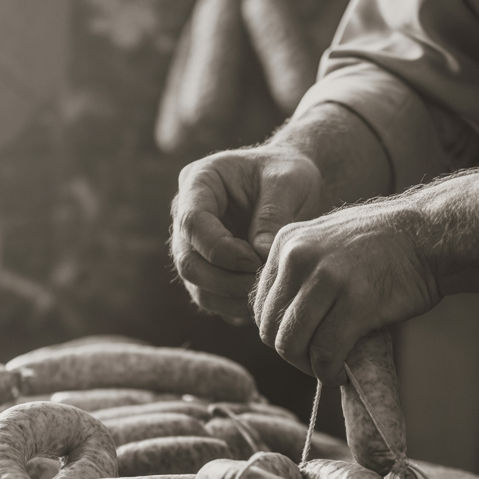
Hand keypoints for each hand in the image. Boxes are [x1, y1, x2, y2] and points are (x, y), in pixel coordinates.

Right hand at [170, 145, 326, 321]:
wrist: (291, 182)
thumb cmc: (287, 171)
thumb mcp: (288, 180)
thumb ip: (273, 215)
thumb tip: (260, 257)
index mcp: (199, 182)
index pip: (192, 223)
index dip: (221, 249)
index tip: (256, 260)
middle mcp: (187, 216)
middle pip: (188, 262)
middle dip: (226, 280)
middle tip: (263, 283)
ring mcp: (194, 247)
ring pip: (197, 287)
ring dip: (231, 299)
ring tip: (267, 294)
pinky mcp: (209, 270)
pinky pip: (213, 298)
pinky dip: (236, 306)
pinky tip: (264, 299)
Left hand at [251, 199, 440, 385]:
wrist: (430, 236)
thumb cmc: (384, 247)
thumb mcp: (326, 244)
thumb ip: (298, 276)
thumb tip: (280, 325)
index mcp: (286, 242)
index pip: (259, 305)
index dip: (278, 333)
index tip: (303, 341)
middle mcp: (298, 257)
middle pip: (270, 328)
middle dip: (290, 354)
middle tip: (315, 360)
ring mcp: (326, 278)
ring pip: (291, 344)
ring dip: (308, 367)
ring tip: (328, 368)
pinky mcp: (355, 302)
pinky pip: (325, 352)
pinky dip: (329, 371)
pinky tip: (341, 372)